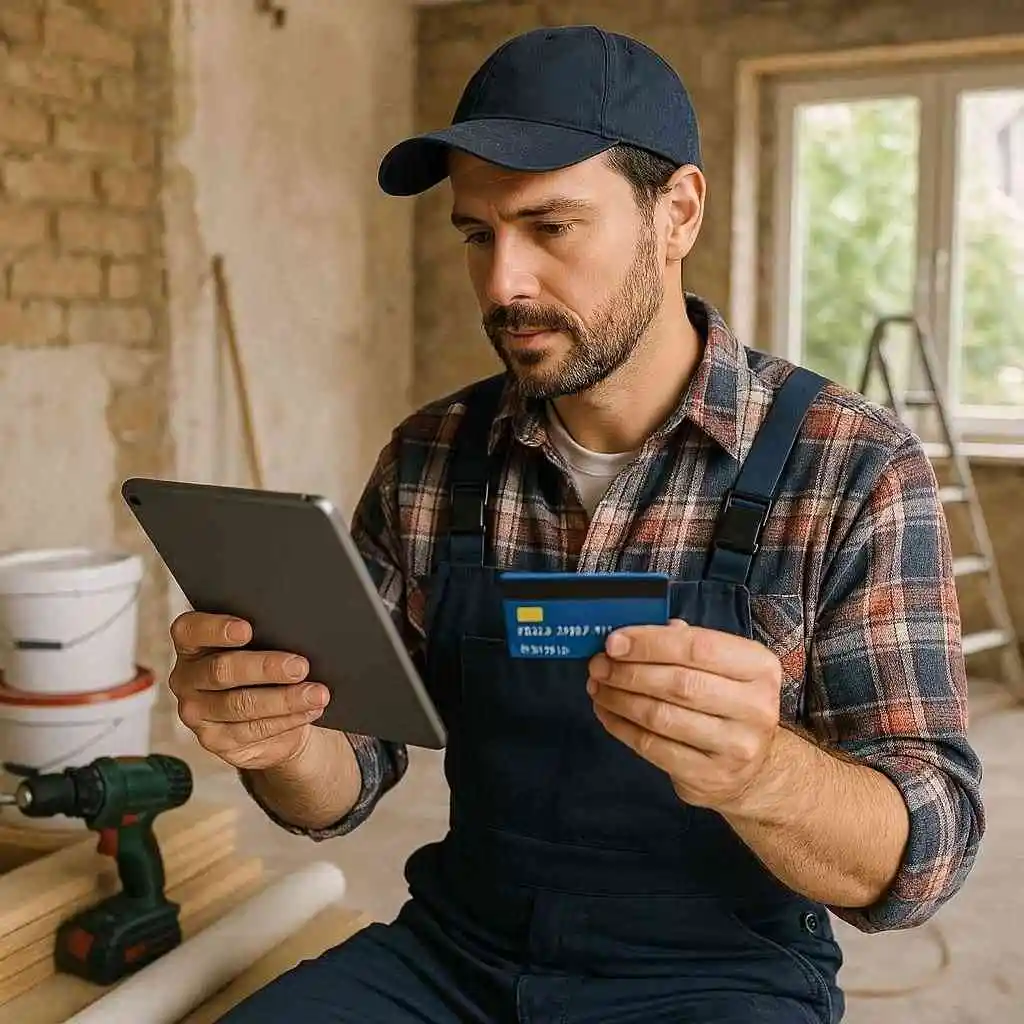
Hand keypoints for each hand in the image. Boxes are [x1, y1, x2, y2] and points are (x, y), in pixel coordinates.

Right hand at [168, 612, 330, 770]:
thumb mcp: (264, 648)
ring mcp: (197, 712)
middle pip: (221, 670)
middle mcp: (187, 678)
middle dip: (265, 668)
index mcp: (192, 644)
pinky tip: (309, 710)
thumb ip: (267, 637)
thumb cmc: (267, 671)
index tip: (247, 629)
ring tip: (316, 693)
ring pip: (240, 705)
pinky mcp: (215, 740)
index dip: (216, 628)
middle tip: (300, 666)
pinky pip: (252, 730)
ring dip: (284, 699)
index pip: (189, 630)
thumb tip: (298, 633)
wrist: (273, 717)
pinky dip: (287, 719)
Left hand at [586, 619, 781, 812]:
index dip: (650, 642)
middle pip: (678, 683)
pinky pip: (653, 747)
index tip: (614, 641)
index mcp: (759, 667)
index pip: (698, 647)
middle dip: (629, 671)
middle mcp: (755, 707)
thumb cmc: (728, 702)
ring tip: (598, 686)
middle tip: (599, 664)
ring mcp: (735, 746)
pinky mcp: (709, 776)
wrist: (754, 769)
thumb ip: (683, 644)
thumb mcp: (722, 666)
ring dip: (620, 698)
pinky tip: (606, 712)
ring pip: (662, 716)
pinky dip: (621, 727)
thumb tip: (628, 637)